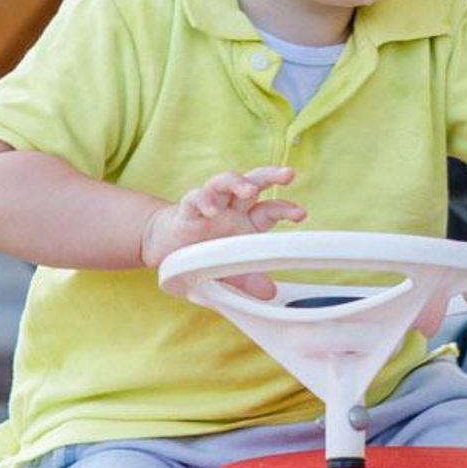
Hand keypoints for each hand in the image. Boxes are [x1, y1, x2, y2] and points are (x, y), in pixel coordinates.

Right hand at [140, 166, 305, 297]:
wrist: (166, 250)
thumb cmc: (202, 256)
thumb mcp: (227, 273)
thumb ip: (246, 281)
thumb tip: (269, 293)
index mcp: (246, 222)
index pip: (270, 209)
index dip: (285, 209)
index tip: (301, 214)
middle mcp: (231, 209)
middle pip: (254, 181)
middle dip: (271, 175)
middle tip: (288, 175)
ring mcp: (210, 206)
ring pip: (225, 181)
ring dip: (237, 182)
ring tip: (248, 190)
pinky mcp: (186, 210)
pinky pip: (195, 198)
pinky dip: (203, 201)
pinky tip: (209, 210)